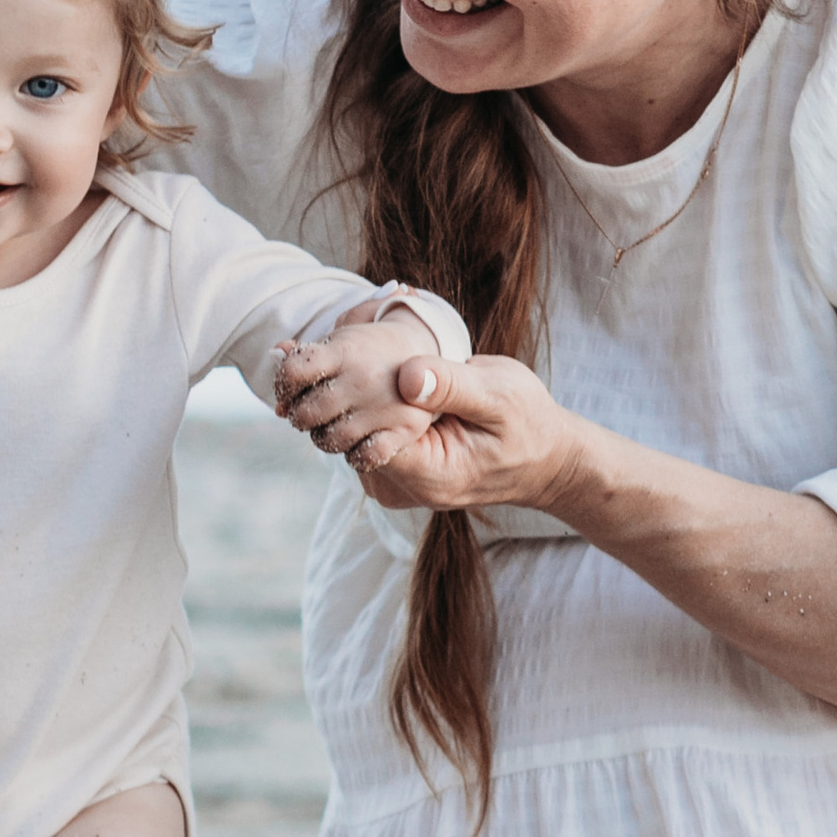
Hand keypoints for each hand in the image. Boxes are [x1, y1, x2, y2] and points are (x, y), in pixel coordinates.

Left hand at [272, 306, 449, 470]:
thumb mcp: (342, 341)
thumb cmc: (374, 351)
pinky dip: (356, 454)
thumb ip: (304, 355)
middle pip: (307, 412)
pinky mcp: (405, 429)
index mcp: (346, 349)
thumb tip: (275, 368)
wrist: (433, 351)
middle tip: (311, 411)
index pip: (293, 371)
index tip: (291, 388)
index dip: (284, 384)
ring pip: (331, 439)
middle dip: (302, 416)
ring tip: (334, 425)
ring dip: (325, 438)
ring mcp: (385, 405)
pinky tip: (358, 441)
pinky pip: (365, 456)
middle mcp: (364, 377)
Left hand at [275, 348, 581, 519]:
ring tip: (310, 354)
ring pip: (349, 437)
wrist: (546, 458)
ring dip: (333, 400)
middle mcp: (406, 487)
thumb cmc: (528, 423)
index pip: (360, 440)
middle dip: (323, 396)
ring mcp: (400, 482)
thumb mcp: (499, 396)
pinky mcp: (399, 468)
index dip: (332, 399)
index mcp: (428, 475)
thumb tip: (405, 374)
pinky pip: (364, 433)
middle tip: (290, 349)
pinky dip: (352, 405)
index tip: (310, 357)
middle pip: (346, 440)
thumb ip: (452, 386)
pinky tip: (345, 370)